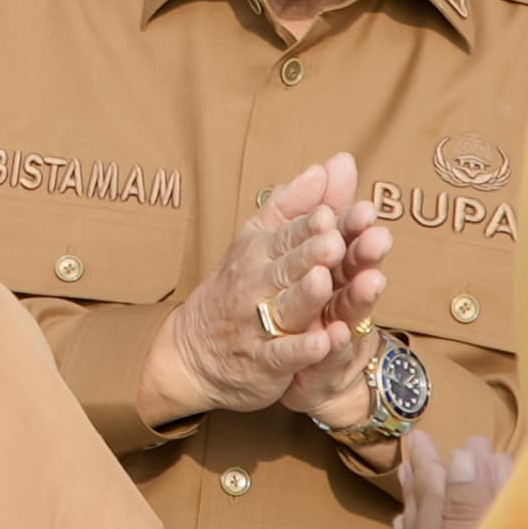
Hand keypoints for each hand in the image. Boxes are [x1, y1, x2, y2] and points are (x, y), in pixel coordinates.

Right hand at [138, 153, 391, 426]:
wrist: (194, 350)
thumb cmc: (237, 286)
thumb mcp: (258, 240)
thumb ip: (296, 206)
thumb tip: (328, 167)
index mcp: (260, 251)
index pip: (289, 234)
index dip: (310, 226)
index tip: (330, 214)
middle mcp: (259, 285)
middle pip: (289, 267)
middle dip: (311, 254)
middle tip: (333, 242)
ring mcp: (261, 324)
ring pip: (288, 307)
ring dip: (305, 296)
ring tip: (323, 282)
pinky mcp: (266, 362)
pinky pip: (285, 354)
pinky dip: (304, 349)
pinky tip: (325, 342)